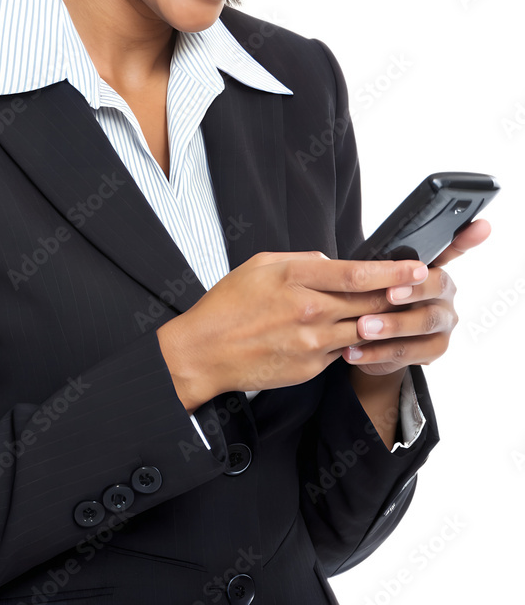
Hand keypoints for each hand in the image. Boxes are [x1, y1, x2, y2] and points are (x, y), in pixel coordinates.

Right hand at [156, 250, 428, 411]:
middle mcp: (308, 311)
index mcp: (295, 280)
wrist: (205, 351)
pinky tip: (359, 333)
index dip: (392, 272)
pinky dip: (355, 341)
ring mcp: (312, 343)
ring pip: (363, 329)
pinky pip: (344, 351)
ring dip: (383, 321)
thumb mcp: (260, 265)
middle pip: (368, 302)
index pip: (356, 274)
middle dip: (399, 295)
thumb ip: (301, 261)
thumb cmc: (228, 306)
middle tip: (422, 287)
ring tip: (400, 312)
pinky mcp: (311, 367)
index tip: (416, 267)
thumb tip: (332, 261)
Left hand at [343, 219, 491, 376]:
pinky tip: (354, 352)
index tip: (479, 226)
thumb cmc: (370, 296)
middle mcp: (444, 291)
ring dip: (391, 326)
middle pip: (436, 286)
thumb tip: (351, 252)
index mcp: (431, 265)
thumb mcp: (369, 277)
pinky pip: (409, 352)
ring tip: (362, 328)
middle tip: (387, 294)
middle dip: (412, 290)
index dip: (467, 238)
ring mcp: (443, 321)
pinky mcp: (435, 349)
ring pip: (424, 323)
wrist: (370, 339)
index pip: (453, 247)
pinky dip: (378, 353)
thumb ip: (374, 266)